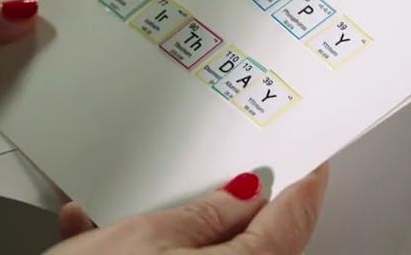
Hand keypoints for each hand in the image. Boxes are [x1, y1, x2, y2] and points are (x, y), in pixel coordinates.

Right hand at [46, 164, 328, 254]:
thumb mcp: (144, 237)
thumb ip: (204, 214)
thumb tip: (243, 195)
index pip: (290, 226)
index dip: (302, 188)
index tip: (311, 164)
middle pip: (254, 249)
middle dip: (235, 212)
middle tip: (232, 177)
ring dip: (178, 236)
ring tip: (136, 211)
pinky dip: (146, 254)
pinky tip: (98, 239)